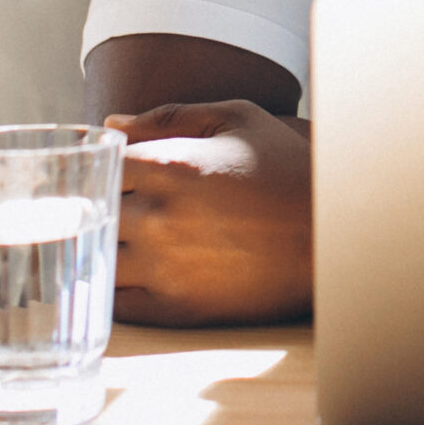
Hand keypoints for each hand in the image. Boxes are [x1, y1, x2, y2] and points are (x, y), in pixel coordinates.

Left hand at [104, 100, 312, 326]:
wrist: (330, 237)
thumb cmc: (286, 170)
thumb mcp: (237, 121)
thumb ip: (170, 116)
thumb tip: (112, 122)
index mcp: (171, 164)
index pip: (102, 164)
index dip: (106, 166)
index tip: (122, 171)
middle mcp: (159, 217)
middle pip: (93, 211)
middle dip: (103, 205)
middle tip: (126, 202)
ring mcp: (164, 267)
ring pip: (97, 257)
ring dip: (105, 246)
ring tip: (132, 238)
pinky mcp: (175, 308)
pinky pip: (117, 301)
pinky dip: (117, 286)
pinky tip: (139, 271)